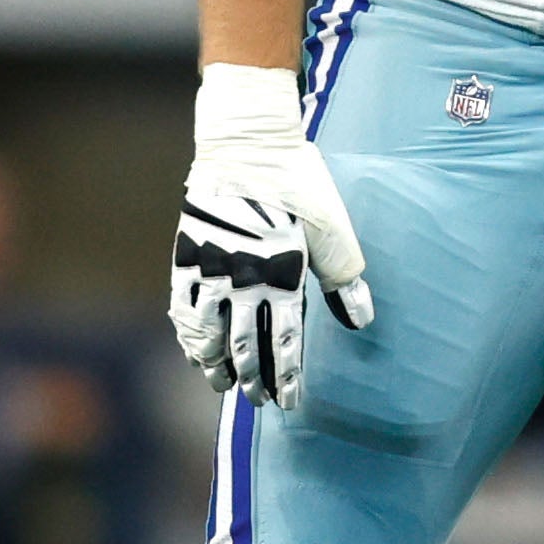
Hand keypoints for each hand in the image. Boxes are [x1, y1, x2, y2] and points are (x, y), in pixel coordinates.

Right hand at [168, 61, 370, 407]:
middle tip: (258, 401)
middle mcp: (242, 278)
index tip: (288, 401)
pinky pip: (183, 306)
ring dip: (215, 363)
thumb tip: (360, 320)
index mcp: (281, 275)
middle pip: (243, 344)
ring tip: (222, 384)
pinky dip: (188, 334)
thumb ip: (344, 278)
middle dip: (252, 378)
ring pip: (207, 332)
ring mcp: (209, 268)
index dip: (285, 375)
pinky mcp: (187, 253)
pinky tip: (192, 349)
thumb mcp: (334, 230)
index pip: (282, 341)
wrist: (247, 142)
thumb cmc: (299, 182)